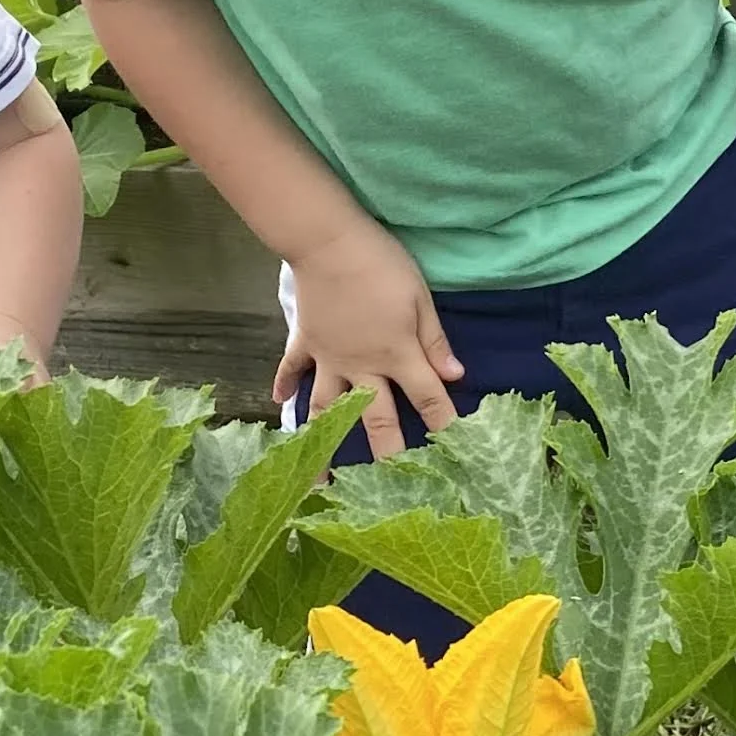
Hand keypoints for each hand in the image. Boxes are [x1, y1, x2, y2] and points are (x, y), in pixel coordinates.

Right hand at [271, 218, 463, 458]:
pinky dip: (285, 386)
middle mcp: (362, 366)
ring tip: (320, 479)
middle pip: (377, 419)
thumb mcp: (419, 297)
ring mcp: (329, 358)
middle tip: (388, 492)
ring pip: (326, 409)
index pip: (427, 398)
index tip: (456, 457)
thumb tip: (456, 376)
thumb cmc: (381, 264)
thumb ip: (435, 340)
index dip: (444, 426)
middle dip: (386, 457)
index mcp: (397, 354)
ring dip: (324, 443)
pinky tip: (279, 406)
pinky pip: (293, 369)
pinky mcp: (305, 341)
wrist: (327, 242)